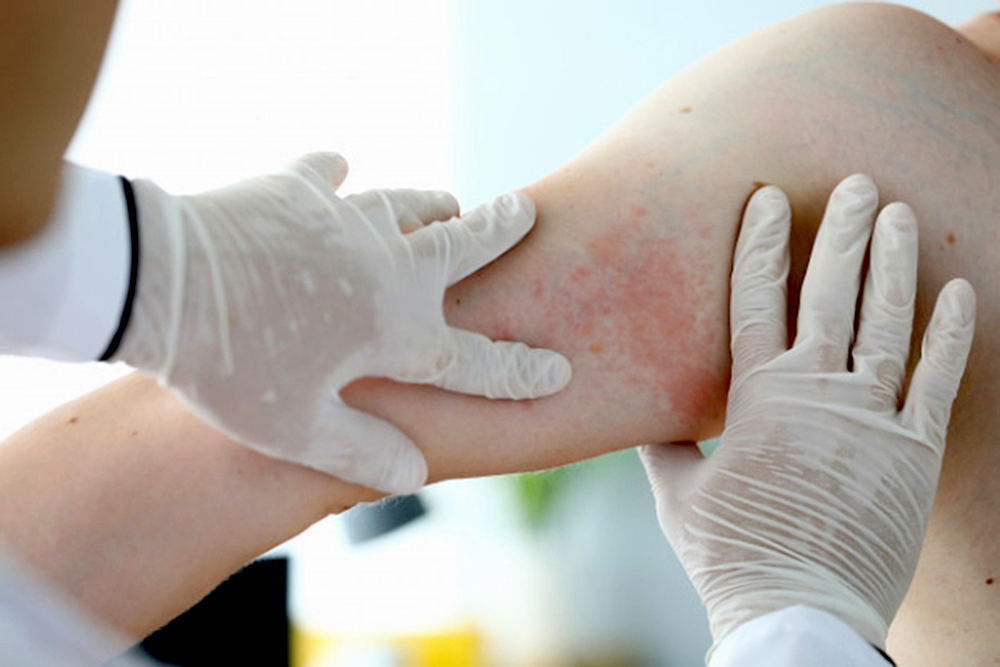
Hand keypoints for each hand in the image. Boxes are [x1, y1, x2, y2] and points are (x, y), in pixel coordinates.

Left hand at [114, 153, 571, 492]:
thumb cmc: (233, 369)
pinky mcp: (295, 189)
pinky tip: (340, 168)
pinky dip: (336, 172)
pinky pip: (327, 172)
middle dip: (502, 230)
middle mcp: (388, 269)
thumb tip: (416, 473)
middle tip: (526, 210)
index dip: (521, 371)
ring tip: (450, 202)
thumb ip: (364, 453)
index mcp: (397, 333)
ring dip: (433, 204)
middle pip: (464, 245)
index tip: (560, 369)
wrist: (165, 285)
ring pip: (409, 203)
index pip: (478, 360)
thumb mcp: (297, 433)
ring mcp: (345, 221)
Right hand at [641, 175, 974, 650]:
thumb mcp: (677, 496)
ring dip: (894, 263)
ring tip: (900, 213)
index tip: (769, 198)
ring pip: (885, 321)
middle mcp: (814, 391)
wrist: (796, 610)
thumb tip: (641, 420)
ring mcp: (869, 417)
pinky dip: (950, 334)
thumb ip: (664, 446)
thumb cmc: (730, 554)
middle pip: (828, 292)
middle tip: (858, 183)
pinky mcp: (912, 450)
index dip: (760, 243)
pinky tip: (959, 291)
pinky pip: (937, 379)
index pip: (754, 298)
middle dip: (842, 231)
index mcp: (754, 396)